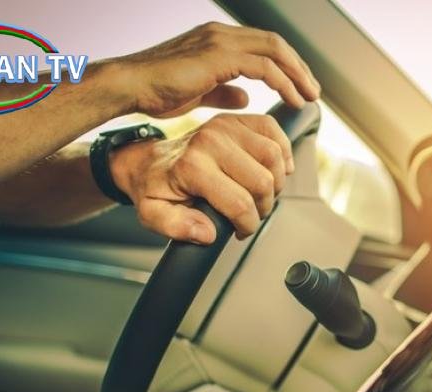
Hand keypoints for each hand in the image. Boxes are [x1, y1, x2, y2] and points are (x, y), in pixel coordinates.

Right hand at [108, 22, 319, 116]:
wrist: (130, 86)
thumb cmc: (155, 91)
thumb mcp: (197, 92)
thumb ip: (223, 91)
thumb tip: (246, 96)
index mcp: (216, 40)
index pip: (263, 45)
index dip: (286, 65)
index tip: (300, 86)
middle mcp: (221, 34)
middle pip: (275, 43)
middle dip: (298, 67)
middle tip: (314, 91)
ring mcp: (220, 41)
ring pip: (274, 50)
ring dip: (297, 74)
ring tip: (310, 97)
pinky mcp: (218, 55)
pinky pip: (264, 66)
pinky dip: (283, 82)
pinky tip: (292, 99)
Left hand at [110, 113, 291, 242]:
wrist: (149, 162)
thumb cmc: (155, 188)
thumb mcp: (153, 214)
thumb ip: (177, 227)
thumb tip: (207, 232)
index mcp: (192, 166)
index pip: (239, 203)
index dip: (247, 225)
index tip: (241, 230)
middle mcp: (210, 141)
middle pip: (263, 181)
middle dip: (263, 206)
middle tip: (252, 214)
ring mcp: (225, 126)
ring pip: (273, 156)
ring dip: (276, 180)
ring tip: (261, 193)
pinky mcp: (235, 119)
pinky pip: (272, 129)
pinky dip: (282, 149)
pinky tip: (275, 167)